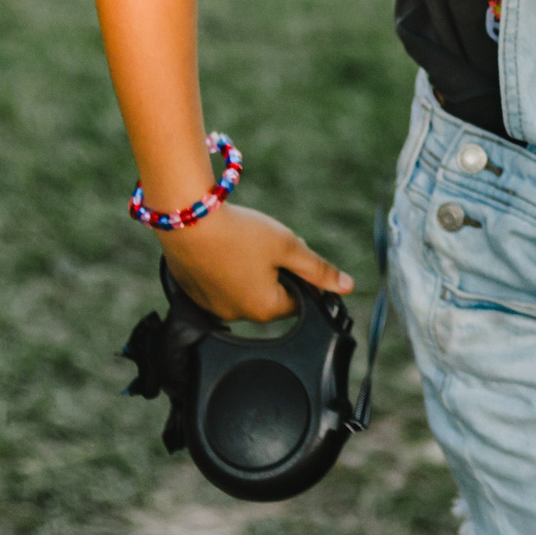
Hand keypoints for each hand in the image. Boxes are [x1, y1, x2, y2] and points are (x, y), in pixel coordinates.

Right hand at [161, 202, 353, 323]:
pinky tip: (223, 246)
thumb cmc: (240, 232)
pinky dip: (224, 269)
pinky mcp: (192, 292)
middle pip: (270, 295)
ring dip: (250, 270)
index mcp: (264, 309)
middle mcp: (236, 315)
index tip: (291, 252)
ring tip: (242, 241)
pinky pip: (218, 285)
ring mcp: (211, 306)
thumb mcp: (288, 246)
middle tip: (267, 242)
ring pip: (243, 289)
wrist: (188, 218)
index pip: (298, 301)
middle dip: (276, 271)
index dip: (301, 275)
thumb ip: (318, 269)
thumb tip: (348, 287)